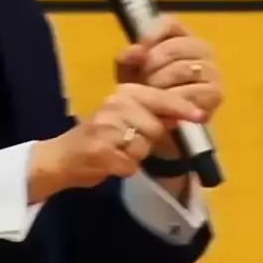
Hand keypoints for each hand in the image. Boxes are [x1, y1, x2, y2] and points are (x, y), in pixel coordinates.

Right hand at [28, 84, 203, 198]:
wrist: (62, 157)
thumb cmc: (98, 136)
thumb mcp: (124, 116)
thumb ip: (152, 113)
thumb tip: (183, 114)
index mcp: (122, 93)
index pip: (160, 98)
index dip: (181, 107)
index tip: (199, 115)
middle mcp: (114, 106)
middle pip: (155, 127)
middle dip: (147, 140)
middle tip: (126, 142)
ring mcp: (107, 128)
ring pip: (144, 147)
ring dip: (135, 156)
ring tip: (117, 151)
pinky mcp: (102, 152)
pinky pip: (131, 165)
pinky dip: (124, 169)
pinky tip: (110, 162)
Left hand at [115, 16, 223, 155]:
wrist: (158, 123)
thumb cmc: (146, 91)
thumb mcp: (129, 73)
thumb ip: (127, 59)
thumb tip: (137, 50)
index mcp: (180, 36)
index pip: (169, 23)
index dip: (151, 35)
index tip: (139, 53)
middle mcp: (201, 48)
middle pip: (175, 47)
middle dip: (153, 67)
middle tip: (143, 83)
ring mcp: (211, 70)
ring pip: (183, 69)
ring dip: (162, 84)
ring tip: (152, 95)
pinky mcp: (216, 93)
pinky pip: (194, 92)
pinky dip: (176, 100)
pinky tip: (167, 107)